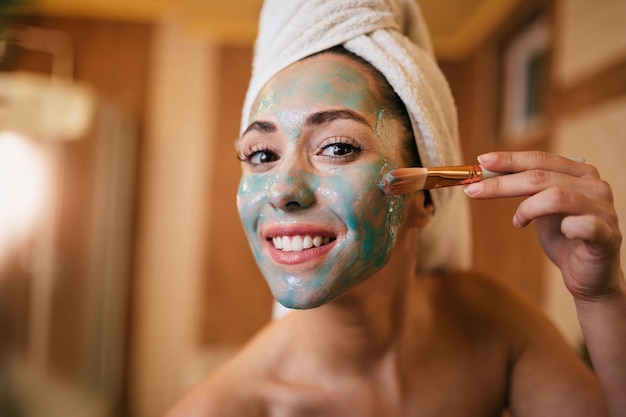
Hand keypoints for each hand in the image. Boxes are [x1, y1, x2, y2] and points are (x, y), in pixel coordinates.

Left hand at [464, 151, 622, 301]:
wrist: (590, 276)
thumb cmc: (563, 238)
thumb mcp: (539, 208)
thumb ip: (524, 189)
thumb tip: (484, 173)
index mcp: (579, 173)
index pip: (540, 159)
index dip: (509, 159)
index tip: (481, 161)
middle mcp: (594, 186)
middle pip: (541, 176)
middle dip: (502, 183)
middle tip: (473, 190)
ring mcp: (603, 210)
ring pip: (556, 196)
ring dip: (526, 208)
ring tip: (517, 221)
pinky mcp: (608, 236)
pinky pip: (585, 225)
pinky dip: (567, 226)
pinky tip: (560, 231)